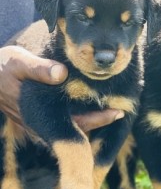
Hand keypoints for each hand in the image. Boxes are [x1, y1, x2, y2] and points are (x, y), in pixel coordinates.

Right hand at [0, 46, 123, 128]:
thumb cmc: (2, 67)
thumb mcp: (17, 61)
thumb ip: (38, 67)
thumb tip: (62, 73)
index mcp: (40, 113)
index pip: (76, 122)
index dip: (98, 119)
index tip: (118, 112)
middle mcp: (41, 124)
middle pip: (77, 127)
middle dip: (100, 121)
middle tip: (120, 112)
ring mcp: (38, 123)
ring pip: (70, 126)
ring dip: (90, 120)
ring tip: (111, 111)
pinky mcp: (37, 118)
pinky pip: (62, 121)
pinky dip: (78, 117)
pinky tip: (89, 107)